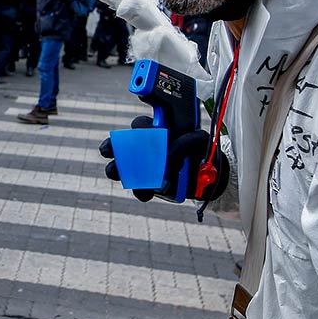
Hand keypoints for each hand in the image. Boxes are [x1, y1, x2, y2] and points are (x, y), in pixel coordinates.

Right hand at [100, 117, 227, 202]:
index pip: (141, 125)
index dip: (136, 127)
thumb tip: (170, 152)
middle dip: (112, 147)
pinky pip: (137, 187)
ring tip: (115, 172)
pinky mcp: (147, 184)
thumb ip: (189, 139)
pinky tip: (146, 193)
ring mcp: (144, 167)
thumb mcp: (201, 141)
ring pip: (122, 166)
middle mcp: (145, 147)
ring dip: (116, 169)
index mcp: (156, 131)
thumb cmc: (201, 152)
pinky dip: (139, 191)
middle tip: (109, 151)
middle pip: (122, 144)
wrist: (208, 178)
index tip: (136, 130)